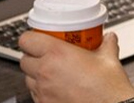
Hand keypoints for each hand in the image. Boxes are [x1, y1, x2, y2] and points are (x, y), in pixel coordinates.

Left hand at [19, 31, 133, 102]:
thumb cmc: (108, 88)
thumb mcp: (109, 58)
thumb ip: (106, 44)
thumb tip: (108, 38)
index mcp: (56, 54)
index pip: (26, 40)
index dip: (30, 38)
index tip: (38, 38)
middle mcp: (45, 72)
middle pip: (24, 60)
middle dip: (32, 56)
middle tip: (46, 55)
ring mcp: (43, 92)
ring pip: (27, 78)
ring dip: (35, 74)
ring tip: (52, 73)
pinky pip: (35, 95)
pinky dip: (41, 90)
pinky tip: (56, 88)